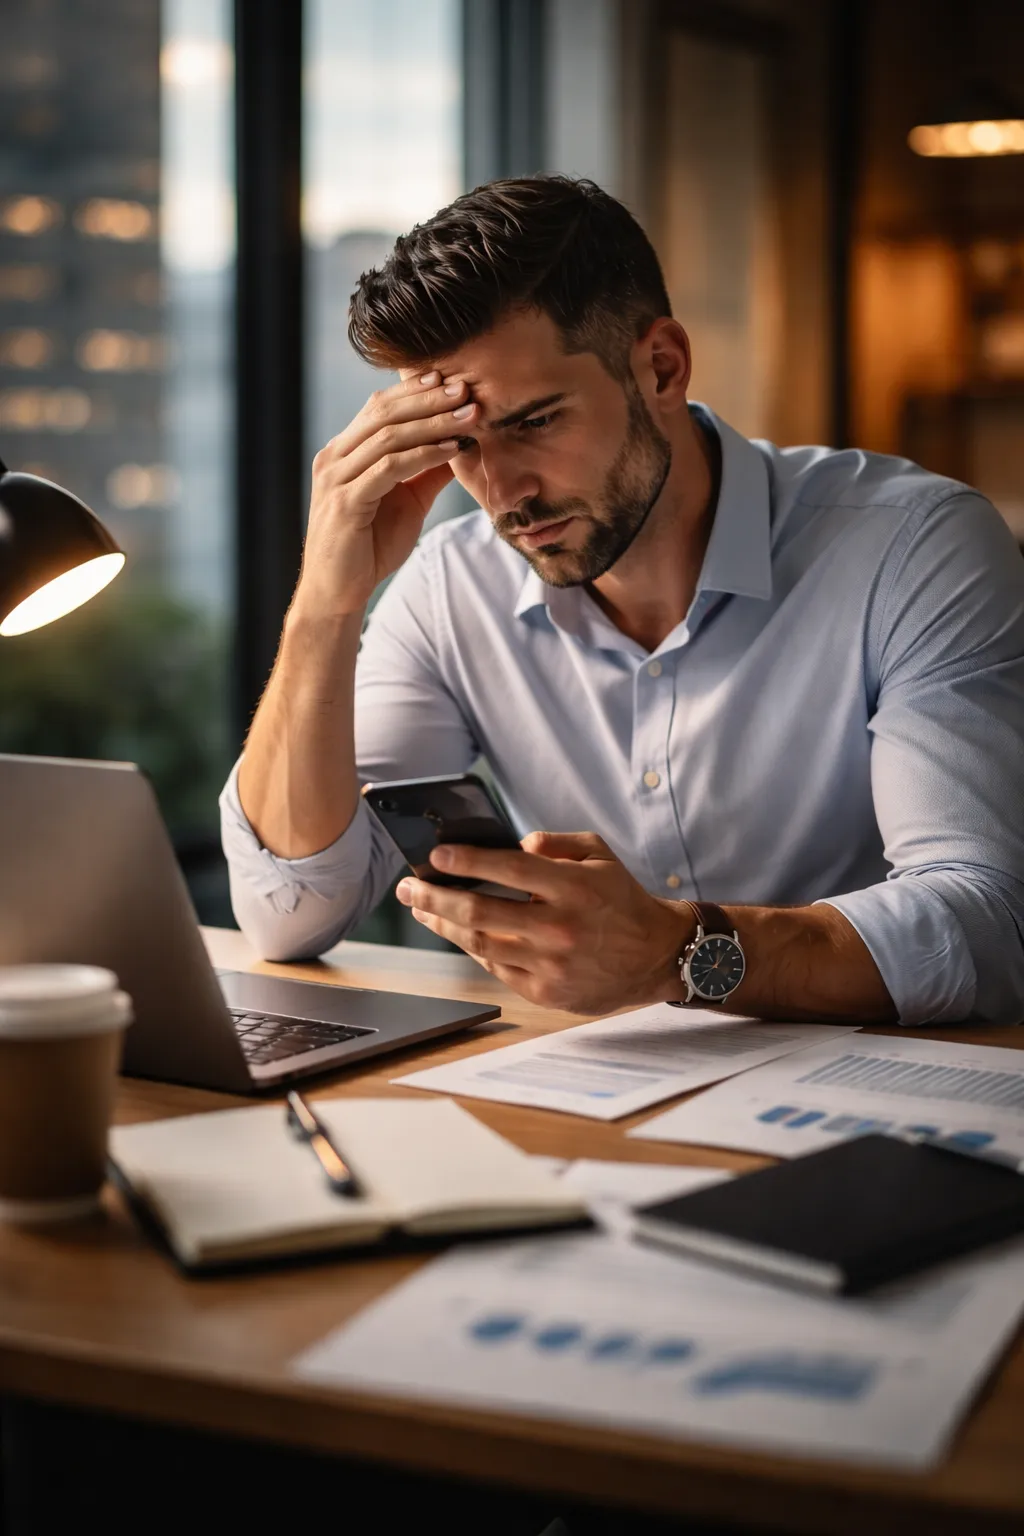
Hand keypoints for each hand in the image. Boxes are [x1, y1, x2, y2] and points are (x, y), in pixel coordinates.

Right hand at [294, 371, 476, 619]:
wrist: (339, 592)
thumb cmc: (369, 547)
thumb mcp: (407, 501)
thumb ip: (428, 471)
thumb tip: (462, 442)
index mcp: (344, 452)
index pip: (379, 407)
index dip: (415, 391)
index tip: (451, 379)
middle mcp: (334, 458)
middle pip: (384, 413)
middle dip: (429, 399)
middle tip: (466, 388)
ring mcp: (336, 478)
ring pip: (388, 436)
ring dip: (434, 422)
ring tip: (469, 415)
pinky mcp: (346, 502)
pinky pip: (389, 468)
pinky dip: (423, 455)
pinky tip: (451, 449)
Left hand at [395, 831, 693, 1013]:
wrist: (656, 956)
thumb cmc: (622, 899)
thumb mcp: (599, 855)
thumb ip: (556, 842)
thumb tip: (515, 843)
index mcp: (573, 888)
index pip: (509, 868)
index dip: (467, 860)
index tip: (436, 855)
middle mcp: (559, 927)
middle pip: (480, 910)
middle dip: (435, 897)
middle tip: (408, 887)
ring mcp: (550, 964)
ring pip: (479, 943)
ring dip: (442, 925)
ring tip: (421, 910)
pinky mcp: (545, 993)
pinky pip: (496, 967)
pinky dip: (472, 948)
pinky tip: (457, 932)